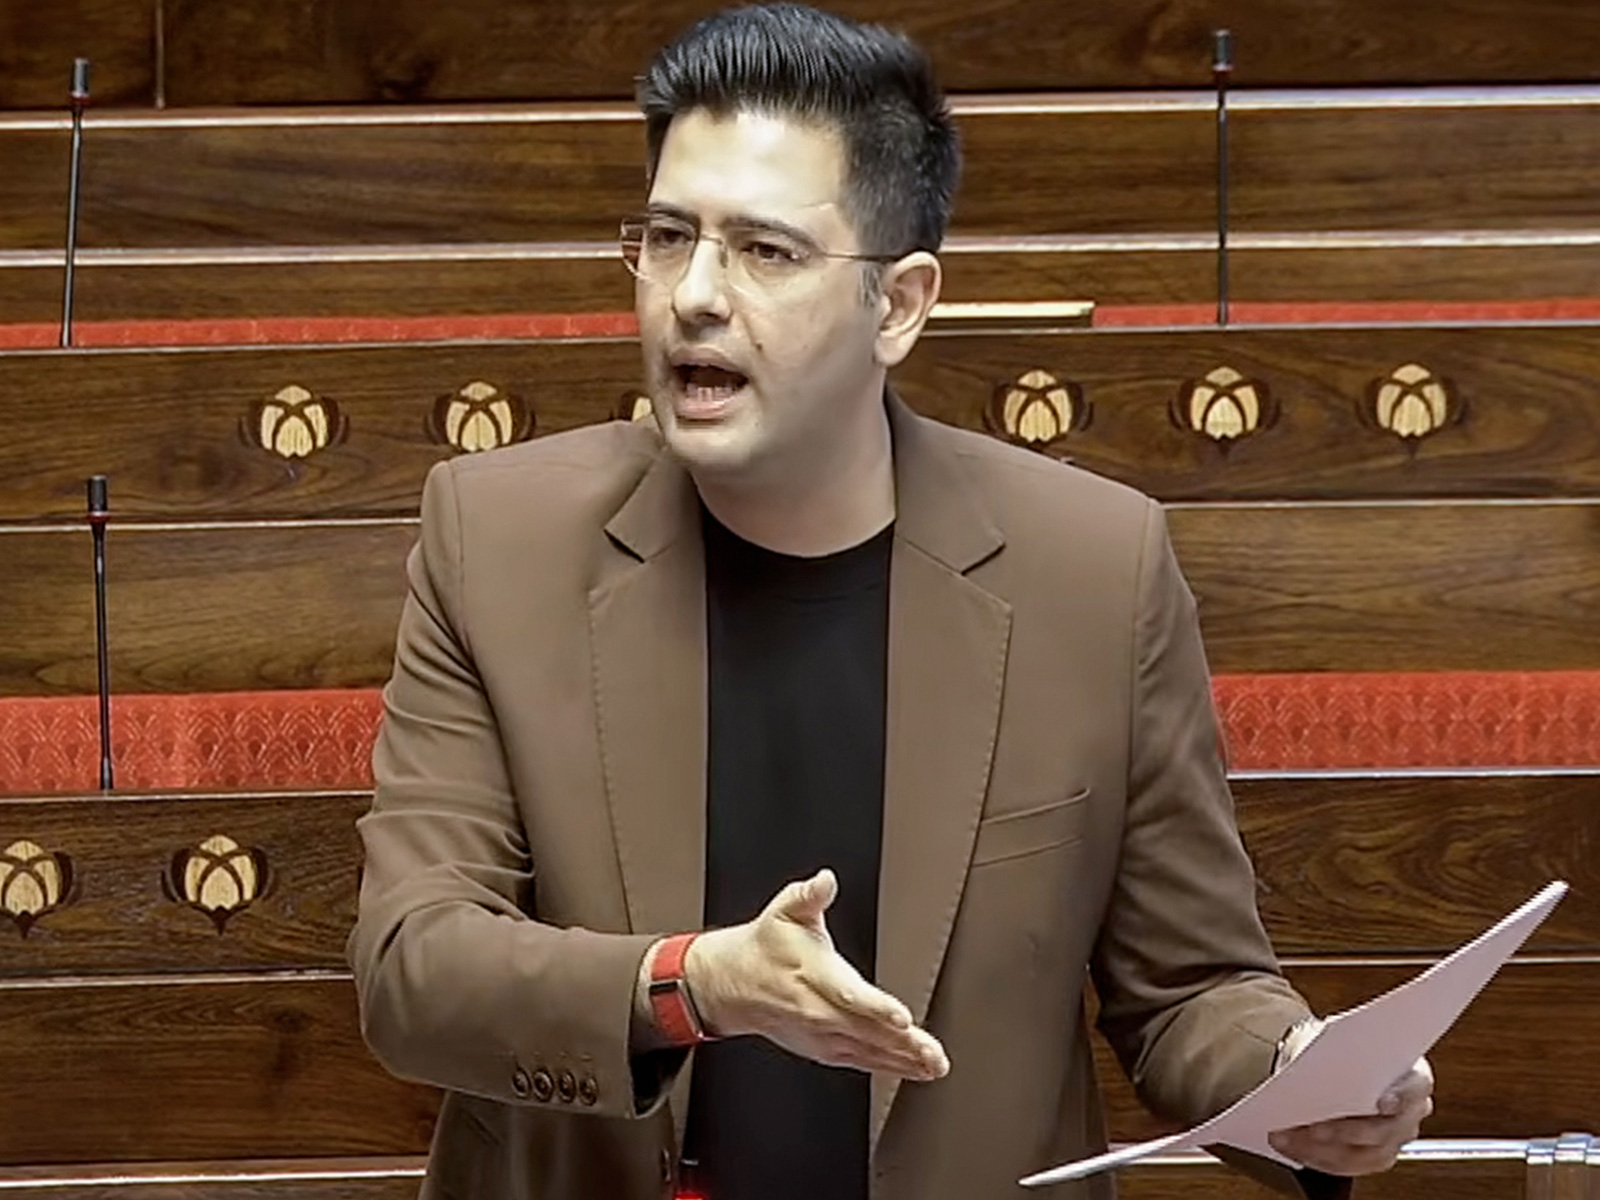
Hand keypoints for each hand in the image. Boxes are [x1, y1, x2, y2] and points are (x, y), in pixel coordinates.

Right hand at [686, 868, 949, 1081]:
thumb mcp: (785, 911)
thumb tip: (825, 881)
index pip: (848, 995)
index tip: (902, 1017)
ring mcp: (823, 1034)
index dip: (876, 1008)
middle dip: (903, 1043)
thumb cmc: (767, 947)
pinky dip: (892, 1068)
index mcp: (813, 975)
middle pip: (866, 1030)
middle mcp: (818, 1011)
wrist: (736, 983)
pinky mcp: (826, 1049)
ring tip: (935, 1065)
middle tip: (934, 1052)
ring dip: (904, 1060)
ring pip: (869, 1051)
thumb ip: (809, 895)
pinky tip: (918, 1070)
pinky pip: (863, 1062)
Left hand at [1268, 1033, 1434, 1175]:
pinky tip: (1288, 1142)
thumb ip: (1335, 1050)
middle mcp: (1410, 1112)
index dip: (1402, 1096)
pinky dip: (1314, 1155)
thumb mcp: (1334, 1037)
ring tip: (1288, 1134)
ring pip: (1364, 1153)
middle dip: (1347, 1130)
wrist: (1329, 1060)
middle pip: (1386, 1129)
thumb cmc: (1337, 1047)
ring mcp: (1394, 1138)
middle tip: (1315, 1127)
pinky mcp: (1372, 1156)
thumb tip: (1315, 1067)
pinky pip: (1346, 1164)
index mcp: (1412, 1074)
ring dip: (1322, 1148)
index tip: (1381, 1103)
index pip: (1418, 1086)